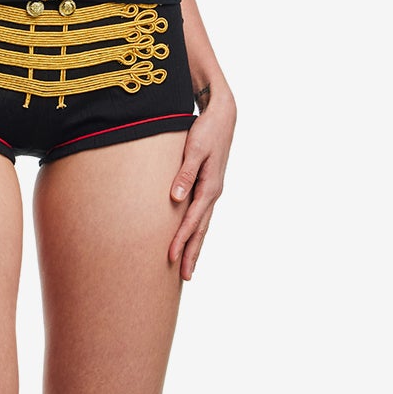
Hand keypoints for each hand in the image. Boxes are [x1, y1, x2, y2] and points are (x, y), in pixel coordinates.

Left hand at [168, 86, 235, 280]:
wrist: (223, 116)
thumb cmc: (206, 130)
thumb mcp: (194, 149)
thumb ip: (184, 174)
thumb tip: (175, 198)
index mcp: (210, 187)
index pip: (193, 220)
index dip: (181, 239)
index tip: (170, 257)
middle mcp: (213, 193)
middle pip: (201, 230)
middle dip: (192, 253)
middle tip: (184, 277)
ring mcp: (212, 191)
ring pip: (203, 225)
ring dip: (195, 246)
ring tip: (187, 267)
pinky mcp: (208, 187)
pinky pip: (201, 215)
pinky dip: (196, 231)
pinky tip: (190, 239)